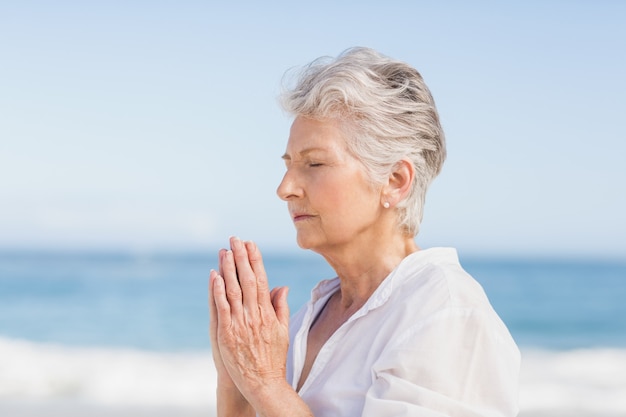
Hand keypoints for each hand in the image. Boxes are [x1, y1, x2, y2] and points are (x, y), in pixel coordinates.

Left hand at [212, 237, 289, 405]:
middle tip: (235, 239)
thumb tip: (281, 286)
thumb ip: (280, 306)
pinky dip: (218, 291)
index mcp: (268, 313)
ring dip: (228, 269)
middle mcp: (255, 315)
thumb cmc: (274, 358)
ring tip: (224, 250)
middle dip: (241, 257)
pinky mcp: (227, 334)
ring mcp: (240, 324)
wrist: (263, 382)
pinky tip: (214, 276)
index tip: (251, 244)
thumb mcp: (283, 330)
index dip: (255, 260)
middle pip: (248, 280)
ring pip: (233, 290)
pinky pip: (222, 308)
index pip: (262, 279)